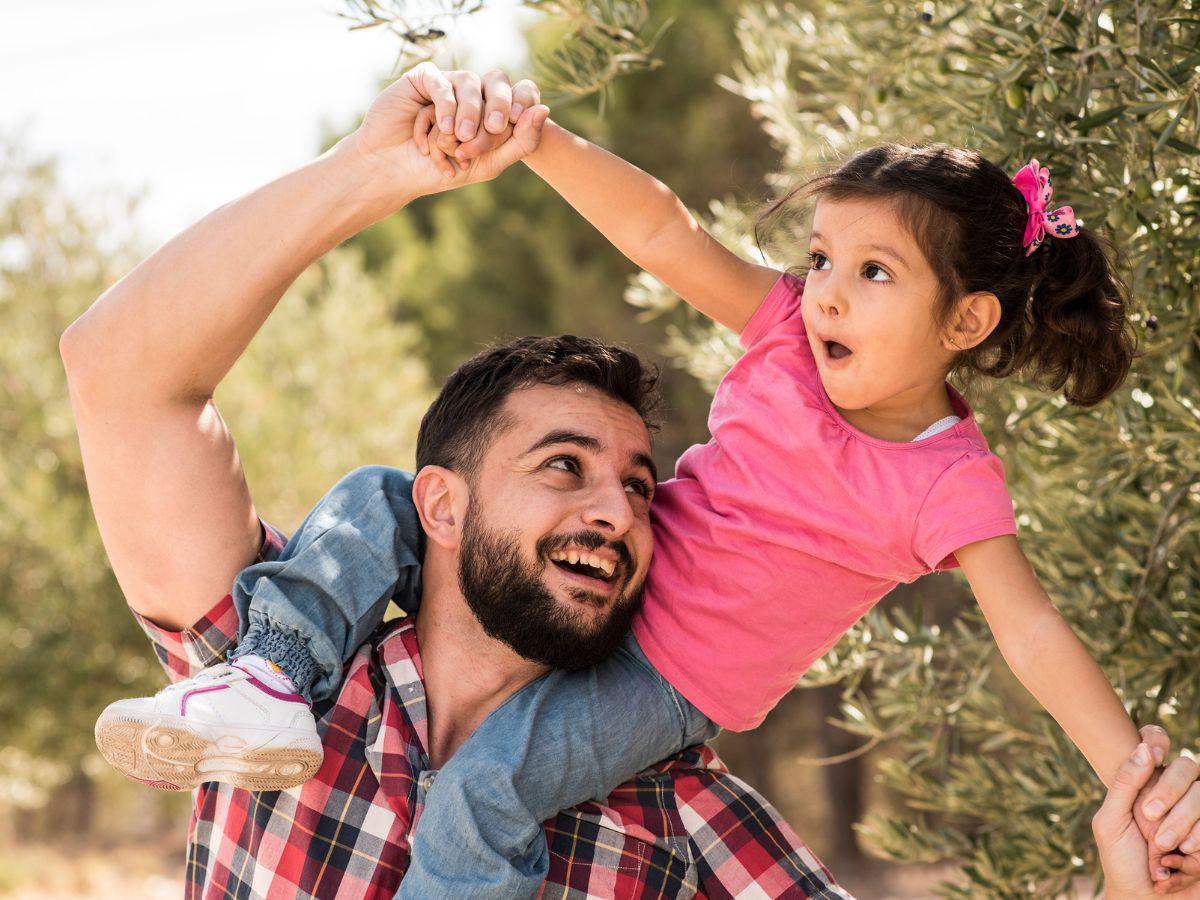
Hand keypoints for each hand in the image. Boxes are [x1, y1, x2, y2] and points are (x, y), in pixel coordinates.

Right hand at [411, 68, 544, 183]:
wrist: (396, 172)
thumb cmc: (442, 170)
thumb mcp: (489, 163)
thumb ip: (520, 142)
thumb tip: (545, 109)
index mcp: (494, 111)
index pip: (520, 91)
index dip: (523, 99)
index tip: (518, 118)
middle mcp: (474, 93)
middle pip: (498, 82)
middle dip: (496, 107)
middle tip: (490, 127)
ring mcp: (449, 83)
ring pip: (469, 82)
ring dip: (467, 112)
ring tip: (456, 139)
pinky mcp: (424, 79)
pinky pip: (442, 81)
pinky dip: (443, 106)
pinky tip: (438, 130)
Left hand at [1135, 726, 1199, 891]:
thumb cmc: (1122, 861)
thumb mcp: (1111, 821)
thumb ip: (1124, 783)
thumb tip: (1142, 747)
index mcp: (1145, 782)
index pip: (1156, 741)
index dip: (1157, 739)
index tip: (1153, 752)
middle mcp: (1174, 793)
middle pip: (1186, 767)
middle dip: (1167, 791)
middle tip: (1148, 816)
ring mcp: (1196, 814)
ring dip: (1181, 821)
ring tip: (1162, 849)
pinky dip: (1197, 841)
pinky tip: (1181, 860)